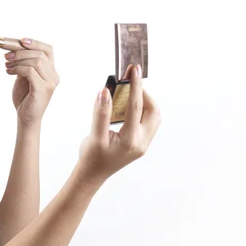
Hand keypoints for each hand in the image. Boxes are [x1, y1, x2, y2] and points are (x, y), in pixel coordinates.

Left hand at [4, 38, 59, 127]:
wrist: (25, 118)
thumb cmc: (25, 97)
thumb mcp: (24, 76)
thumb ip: (25, 63)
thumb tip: (15, 46)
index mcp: (51, 71)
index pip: (48, 50)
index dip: (35, 43)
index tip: (21, 41)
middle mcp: (54, 76)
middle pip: (40, 54)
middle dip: (21, 52)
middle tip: (6, 56)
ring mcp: (50, 83)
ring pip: (36, 61)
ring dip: (18, 60)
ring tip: (7, 65)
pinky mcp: (42, 89)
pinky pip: (30, 71)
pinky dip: (17, 69)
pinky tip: (9, 72)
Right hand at [76, 63, 160, 183]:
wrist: (92, 175)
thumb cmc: (91, 157)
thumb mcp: (94, 135)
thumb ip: (100, 112)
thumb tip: (105, 91)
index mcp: (131, 140)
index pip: (136, 107)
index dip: (135, 86)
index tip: (134, 70)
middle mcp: (142, 142)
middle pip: (153, 110)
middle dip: (143, 93)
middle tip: (130, 83)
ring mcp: (144, 144)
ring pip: (154, 116)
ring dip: (145, 102)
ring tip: (129, 93)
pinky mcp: (142, 143)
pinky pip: (149, 122)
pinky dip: (142, 110)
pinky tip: (129, 106)